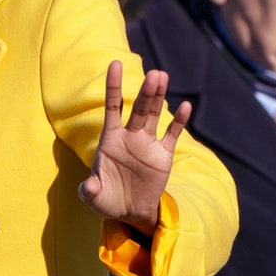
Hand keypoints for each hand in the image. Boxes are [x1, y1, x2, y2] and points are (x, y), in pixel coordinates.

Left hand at [79, 61, 191, 232]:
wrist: (129, 211)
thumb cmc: (108, 199)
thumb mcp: (95, 198)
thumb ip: (90, 191)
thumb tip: (89, 186)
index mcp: (110, 139)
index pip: (112, 107)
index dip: (114, 86)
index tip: (115, 64)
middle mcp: (130, 136)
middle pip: (139, 108)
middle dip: (146, 92)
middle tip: (154, 74)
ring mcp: (147, 144)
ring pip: (155, 115)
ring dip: (159, 97)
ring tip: (163, 77)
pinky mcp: (163, 155)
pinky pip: (172, 135)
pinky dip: (179, 122)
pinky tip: (186, 106)